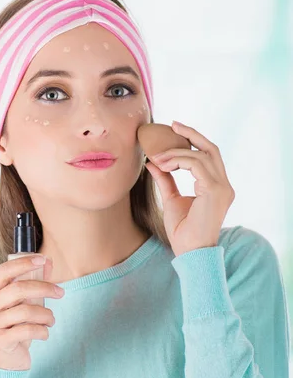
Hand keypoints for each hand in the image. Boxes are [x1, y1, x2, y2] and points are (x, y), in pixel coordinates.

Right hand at [0, 256, 64, 370]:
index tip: (43, 260)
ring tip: (51, 320)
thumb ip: (33, 283)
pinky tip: (45, 333)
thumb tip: (48, 262)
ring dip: (46, 315)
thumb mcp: (23, 304)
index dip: (23, 263)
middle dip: (44, 288)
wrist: (6, 362)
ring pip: (26, 311)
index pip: (3, 271)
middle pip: (17, 289)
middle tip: (61, 293)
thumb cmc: (15, 327)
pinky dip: (43, 331)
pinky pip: (28, 330)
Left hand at [145, 121, 234, 256]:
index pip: (209, 156)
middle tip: (172, 125)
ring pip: (201, 155)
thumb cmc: (183, 231)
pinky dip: (178, 161)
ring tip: (157, 157)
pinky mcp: (215, 191)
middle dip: (191, 134)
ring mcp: (223, 188)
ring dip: (176, 152)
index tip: (174, 131)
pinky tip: (163, 165)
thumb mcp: (172, 200)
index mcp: (218, 187)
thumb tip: (153, 162)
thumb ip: (166, 180)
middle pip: (211, 149)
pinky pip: (196, 165)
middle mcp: (225, 185)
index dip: (193, 141)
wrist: (191, 252)